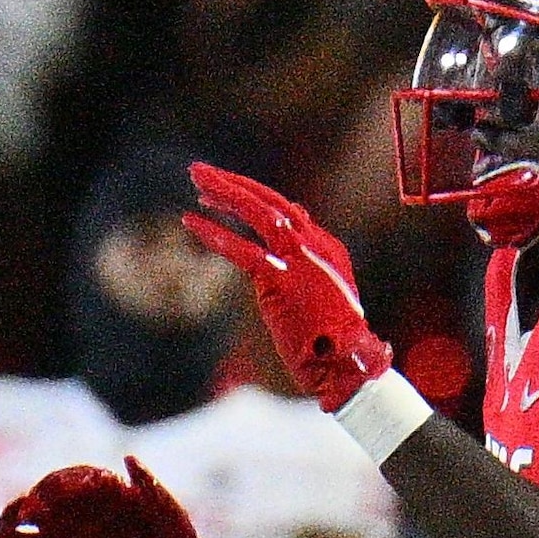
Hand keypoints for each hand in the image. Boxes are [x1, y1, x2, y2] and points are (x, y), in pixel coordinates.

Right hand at [0, 459, 220, 537]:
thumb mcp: (175, 523)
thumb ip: (152, 492)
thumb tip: (128, 458)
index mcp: (117, 496)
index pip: (80, 481)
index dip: (61, 485)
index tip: (52, 497)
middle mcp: (94, 514)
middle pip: (53, 499)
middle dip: (33, 503)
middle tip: (23, 515)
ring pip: (40, 526)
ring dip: (15, 523)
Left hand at [182, 166, 394, 413]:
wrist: (349, 367)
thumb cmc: (334, 337)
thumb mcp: (325, 288)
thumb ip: (310, 253)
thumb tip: (299, 216)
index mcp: (325, 246)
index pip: (283, 208)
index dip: (249, 194)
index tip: (218, 190)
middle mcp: (315, 246)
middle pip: (270, 201)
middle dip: (232, 182)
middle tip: (198, 170)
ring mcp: (300, 261)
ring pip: (258, 213)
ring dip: (223, 192)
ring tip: (194, 178)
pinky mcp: (282, 282)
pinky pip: (243, 250)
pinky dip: (215, 234)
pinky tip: (189, 221)